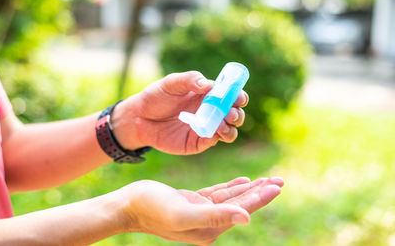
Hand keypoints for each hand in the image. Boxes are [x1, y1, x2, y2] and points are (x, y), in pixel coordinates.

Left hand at [113, 71, 248, 153]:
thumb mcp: (171, 83)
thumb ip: (189, 80)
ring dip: (232, 127)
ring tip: (223, 123)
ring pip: (229, 130)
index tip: (239, 97)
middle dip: (238, 113)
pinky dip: (219, 136)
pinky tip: (214, 131)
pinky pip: (214, 140)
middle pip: (234, 114)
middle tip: (231, 113)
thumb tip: (208, 84)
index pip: (231, 95)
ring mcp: (206, 127)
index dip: (239, 96)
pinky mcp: (198, 141)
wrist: (139, 118)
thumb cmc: (156, 96)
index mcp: (208, 94)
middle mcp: (211, 111)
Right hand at [118, 177, 282, 244]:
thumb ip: (215, 216)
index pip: (241, 210)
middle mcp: (208, 223)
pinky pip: (218, 194)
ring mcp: (200, 212)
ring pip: (231, 198)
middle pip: (240, 204)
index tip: (277, 186)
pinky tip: (243, 182)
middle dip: (260, 192)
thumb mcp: (184, 213)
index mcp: (209, 229)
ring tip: (267, 180)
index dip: (261, 198)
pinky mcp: (193, 202)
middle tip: (279, 180)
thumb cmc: (152, 209)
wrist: (128, 205)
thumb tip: (247, 218)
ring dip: (249, 188)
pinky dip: (232, 187)